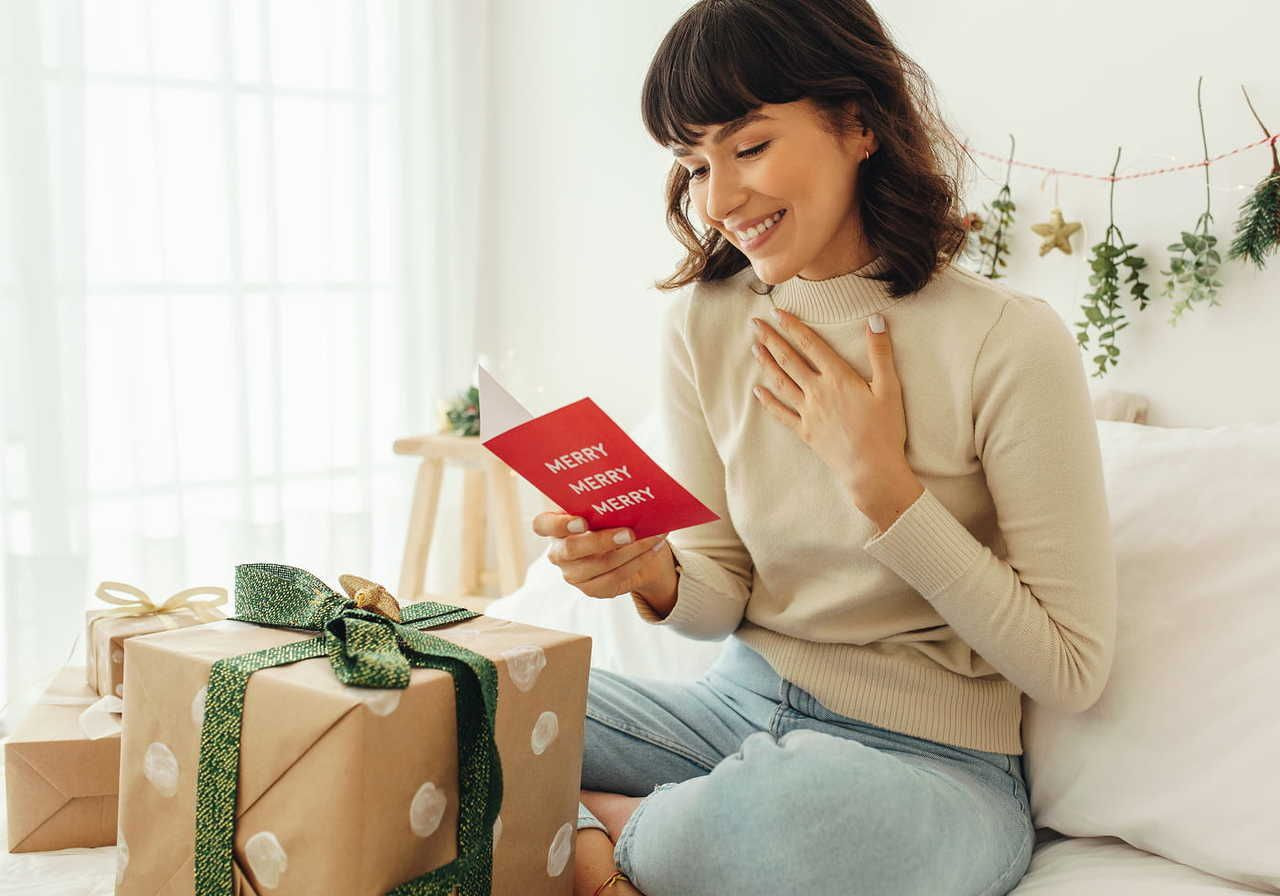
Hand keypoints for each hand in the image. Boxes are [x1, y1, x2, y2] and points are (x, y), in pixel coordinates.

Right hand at [531, 511, 672, 599]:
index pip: (542, 525)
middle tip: (630, 533)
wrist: (624, 546)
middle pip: (572, 549)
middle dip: (603, 540)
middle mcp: (559, 552)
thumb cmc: (607, 518)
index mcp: (554, 526)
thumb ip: (602, 501)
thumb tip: (626, 490)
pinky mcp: (592, 589)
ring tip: (653, 537)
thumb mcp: (600, 507)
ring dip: (631, 550)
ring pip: (600, 565)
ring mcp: (573, 574)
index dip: (559, 524)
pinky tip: (654, 548)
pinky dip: (638, 561)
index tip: (582, 521)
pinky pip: (616, 577)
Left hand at [750, 308, 910, 501]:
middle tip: (754, 325)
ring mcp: (809, 412)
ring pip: (781, 383)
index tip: (777, 312)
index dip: (792, 326)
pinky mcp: (805, 432)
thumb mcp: (890, 388)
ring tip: (754, 349)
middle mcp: (818, 391)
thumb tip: (875, 319)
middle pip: (789, 360)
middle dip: (771, 340)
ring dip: (767, 364)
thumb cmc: (885, 429)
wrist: (871, 469)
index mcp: (838, 377)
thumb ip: (880, 352)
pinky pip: (781, 414)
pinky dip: (768, 402)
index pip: (811, 344)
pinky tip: (757, 391)